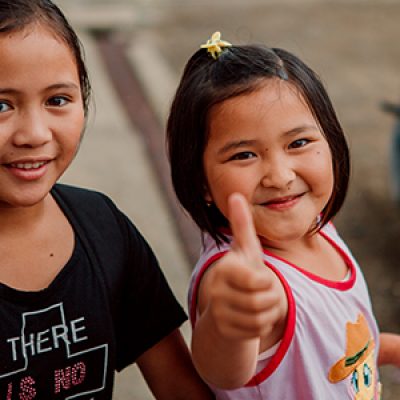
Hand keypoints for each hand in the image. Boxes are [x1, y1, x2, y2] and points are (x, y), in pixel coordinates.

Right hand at [203, 193, 284, 340]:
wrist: (224, 307)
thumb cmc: (240, 273)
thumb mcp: (244, 249)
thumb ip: (242, 224)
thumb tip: (235, 195)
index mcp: (224, 269)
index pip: (257, 280)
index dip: (267, 281)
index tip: (260, 277)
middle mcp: (216, 291)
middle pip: (263, 300)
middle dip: (270, 297)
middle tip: (262, 292)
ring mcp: (218, 313)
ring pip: (262, 318)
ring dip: (268, 312)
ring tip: (259, 303)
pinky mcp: (223, 331)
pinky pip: (257, 332)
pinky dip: (262, 325)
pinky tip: (253, 317)